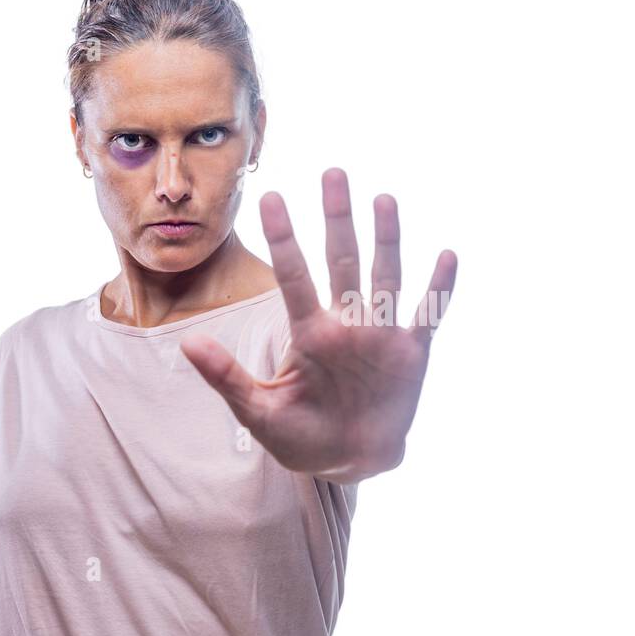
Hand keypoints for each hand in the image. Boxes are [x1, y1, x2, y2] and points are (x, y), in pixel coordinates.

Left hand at [179, 167, 457, 482]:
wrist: (349, 462)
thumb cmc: (302, 437)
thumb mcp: (258, 412)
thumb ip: (227, 377)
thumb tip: (187, 342)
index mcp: (309, 334)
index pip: (294, 277)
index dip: (284, 239)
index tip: (271, 197)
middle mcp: (346, 324)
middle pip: (342, 261)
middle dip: (337, 218)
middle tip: (332, 172)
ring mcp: (380, 336)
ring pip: (384, 276)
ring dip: (386, 239)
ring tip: (383, 199)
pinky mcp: (411, 354)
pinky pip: (427, 314)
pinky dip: (438, 288)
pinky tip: (447, 255)